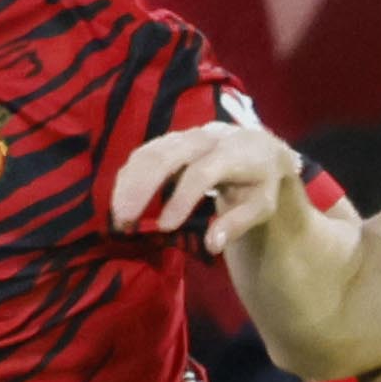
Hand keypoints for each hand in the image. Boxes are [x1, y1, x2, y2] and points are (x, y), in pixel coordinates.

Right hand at [110, 121, 306, 251]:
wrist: (259, 148)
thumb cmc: (260, 183)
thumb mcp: (261, 206)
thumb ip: (238, 223)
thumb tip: (213, 245)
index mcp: (233, 153)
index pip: (202, 173)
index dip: (181, 199)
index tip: (165, 227)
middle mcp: (206, 138)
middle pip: (167, 155)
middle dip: (142, 186)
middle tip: (124, 219)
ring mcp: (186, 136)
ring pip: (151, 152)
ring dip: (130, 182)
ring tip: (119, 216)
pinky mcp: (172, 140)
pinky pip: (145, 153)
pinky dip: (130, 176)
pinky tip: (121, 200)